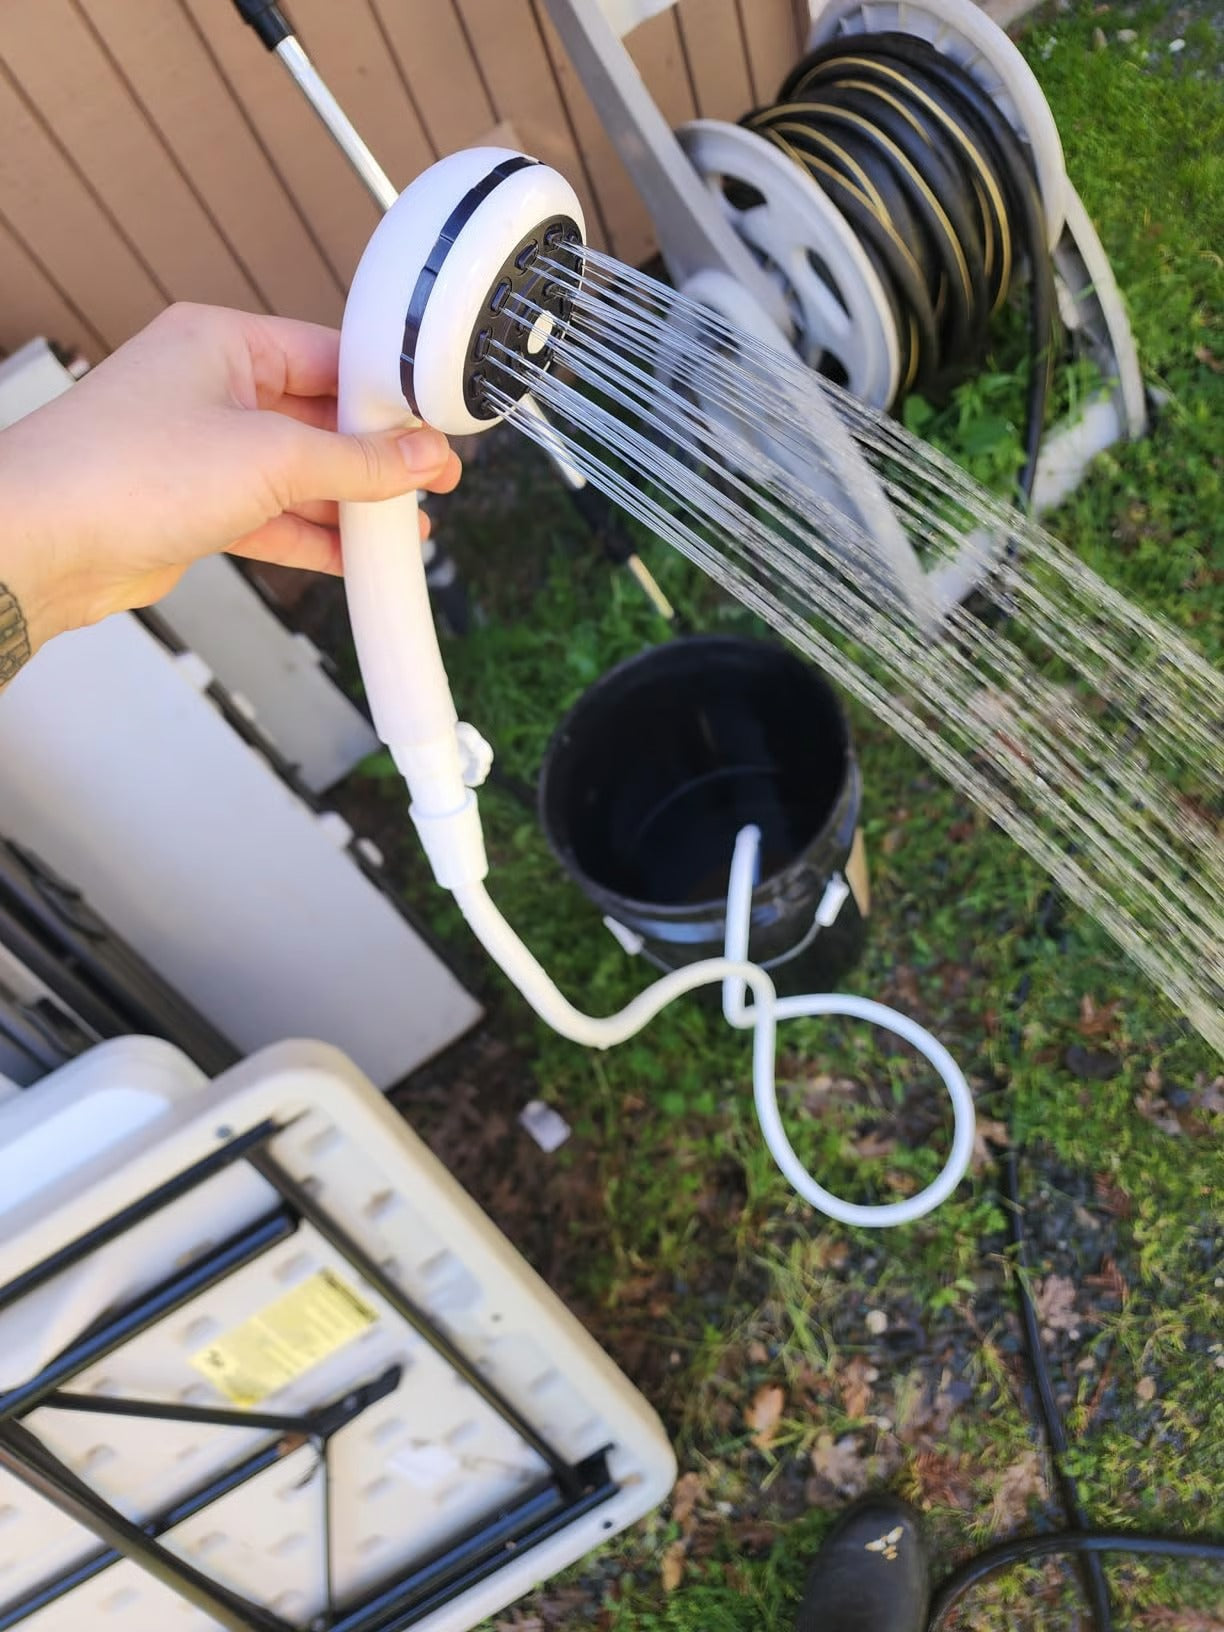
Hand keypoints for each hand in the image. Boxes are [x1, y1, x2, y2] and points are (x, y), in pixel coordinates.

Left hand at [0, 303, 459, 663]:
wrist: (41, 544)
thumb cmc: (122, 472)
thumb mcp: (270, 457)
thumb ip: (355, 462)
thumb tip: (418, 456)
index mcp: (223, 343)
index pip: (330, 355)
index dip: (388, 395)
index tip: (434, 426)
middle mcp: (211, 389)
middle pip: (319, 418)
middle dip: (374, 456)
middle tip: (432, 481)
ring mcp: (203, 451)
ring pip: (298, 474)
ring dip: (349, 504)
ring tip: (406, 526)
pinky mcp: (195, 507)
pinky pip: (273, 517)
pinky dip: (315, 537)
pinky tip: (357, 556)